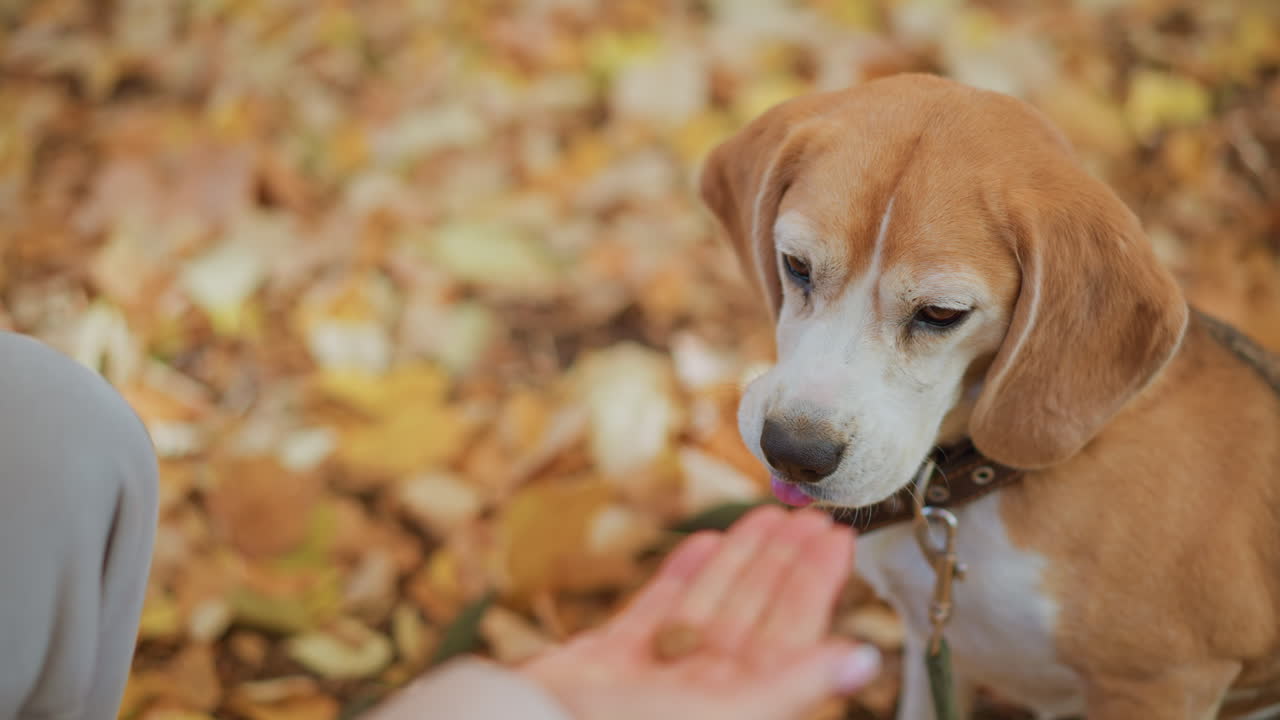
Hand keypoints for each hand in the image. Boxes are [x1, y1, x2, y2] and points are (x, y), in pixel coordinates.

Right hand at [520, 506, 879, 719]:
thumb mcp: (725, 713)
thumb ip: (793, 683)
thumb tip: (863, 660)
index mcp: (738, 704)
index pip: (791, 634)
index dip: (815, 584)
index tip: (836, 538)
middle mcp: (701, 691)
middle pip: (753, 614)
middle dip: (780, 563)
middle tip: (807, 514)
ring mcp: (653, 677)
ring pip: (708, 606)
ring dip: (738, 560)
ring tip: (764, 516)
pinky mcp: (608, 664)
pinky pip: (653, 613)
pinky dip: (680, 578)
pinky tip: (703, 544)